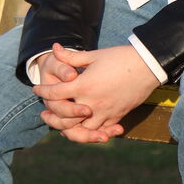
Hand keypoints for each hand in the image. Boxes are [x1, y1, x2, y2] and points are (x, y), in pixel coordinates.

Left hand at [33, 43, 159, 143]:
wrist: (147, 66)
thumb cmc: (120, 57)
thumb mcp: (94, 55)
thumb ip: (71, 57)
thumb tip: (54, 48)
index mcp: (84, 85)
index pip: (55, 93)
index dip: (42, 92)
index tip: (36, 90)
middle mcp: (91, 103)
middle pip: (64, 118)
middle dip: (51, 117)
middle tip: (44, 114)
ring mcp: (104, 113)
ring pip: (81, 131)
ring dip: (68, 130)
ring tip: (61, 126)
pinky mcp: (116, 117)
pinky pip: (99, 132)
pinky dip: (89, 134)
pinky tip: (82, 129)